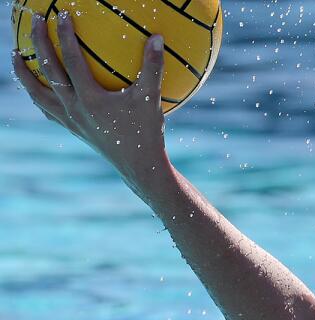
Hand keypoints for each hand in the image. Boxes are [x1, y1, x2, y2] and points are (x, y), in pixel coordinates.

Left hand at [12, 11, 169, 189]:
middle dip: (39, 42)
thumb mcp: (151, 98)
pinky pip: (47, 109)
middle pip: (48, 70)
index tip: (62, 15)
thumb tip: (156, 37)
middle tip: (35, 20)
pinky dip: (38, 95)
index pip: (72, 60)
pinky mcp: (72, 129)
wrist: (139, 167)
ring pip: (37, 93)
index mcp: (90, 99)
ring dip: (24, 73)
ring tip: (16, 56)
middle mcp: (74, 108)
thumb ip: (153, 67)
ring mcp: (70, 120)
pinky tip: (38, 87)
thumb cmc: (147, 133)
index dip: (65, 35)